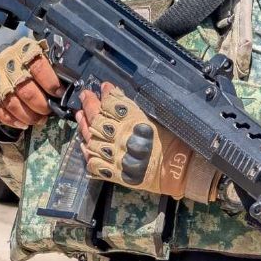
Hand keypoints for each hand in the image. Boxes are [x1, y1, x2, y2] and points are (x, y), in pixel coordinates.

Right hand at [0, 36, 61, 127]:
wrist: (11, 65)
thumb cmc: (36, 66)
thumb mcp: (48, 61)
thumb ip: (59, 71)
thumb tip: (75, 89)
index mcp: (25, 49)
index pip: (37, 65)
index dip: (50, 82)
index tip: (59, 94)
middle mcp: (7, 60)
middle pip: (25, 88)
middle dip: (40, 104)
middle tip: (48, 112)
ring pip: (11, 101)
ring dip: (28, 115)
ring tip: (39, 120)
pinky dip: (12, 120)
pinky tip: (24, 124)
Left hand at [77, 82, 219, 202]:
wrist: (181, 171)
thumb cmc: (175, 143)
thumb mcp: (156, 118)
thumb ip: (134, 107)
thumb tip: (116, 93)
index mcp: (135, 123)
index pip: (112, 104)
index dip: (106, 94)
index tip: (103, 87)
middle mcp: (122, 139)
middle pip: (97, 120)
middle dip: (89, 105)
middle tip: (85, 97)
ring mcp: (116, 157)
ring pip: (92, 140)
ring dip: (84, 127)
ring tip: (80, 117)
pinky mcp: (116, 173)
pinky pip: (94, 164)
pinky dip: (87, 154)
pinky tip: (85, 146)